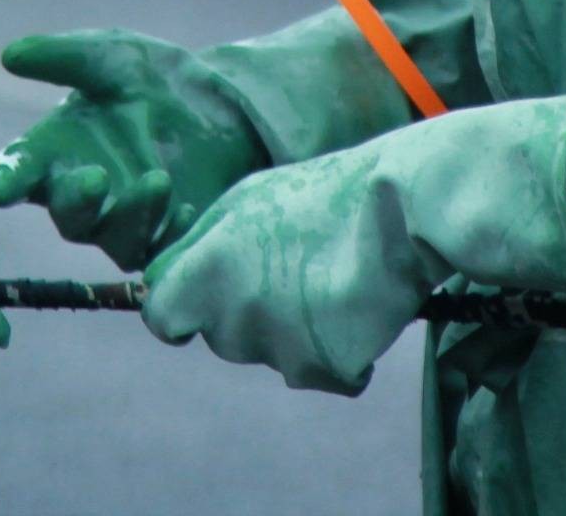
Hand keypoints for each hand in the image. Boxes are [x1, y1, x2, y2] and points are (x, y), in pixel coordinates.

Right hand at [0, 31, 266, 267]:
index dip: (6, 180)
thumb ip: (65, 58)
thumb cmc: (148, 80)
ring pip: (117, 239)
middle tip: (96, 176)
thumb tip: (10, 55)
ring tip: (159, 178)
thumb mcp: (112, 55)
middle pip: (67, 215)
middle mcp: (83, 196)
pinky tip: (188, 210)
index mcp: (55, 152)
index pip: (18, 170)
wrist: (220, 101)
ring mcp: (124, 224)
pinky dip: (173, 235)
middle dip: (77, 200)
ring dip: (134, 214)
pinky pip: (163, 252)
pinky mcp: (166, 239)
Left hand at [141, 94, 565, 395]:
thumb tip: (163, 284)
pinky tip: (356, 309)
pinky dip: (337, 351)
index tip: (198, 302)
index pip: (163, 319)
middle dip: (246, 313)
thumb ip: (199, 247)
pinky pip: (319, 371)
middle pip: (221, 337)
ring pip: (271, 354)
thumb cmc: (320, 194)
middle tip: (289, 271)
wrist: (402, 208)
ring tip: (330, 281)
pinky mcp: (325, 370)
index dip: (178, 312)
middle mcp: (236, 317)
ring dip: (292, 331)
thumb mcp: (244, 201)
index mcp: (207, 271)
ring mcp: (280, 349)